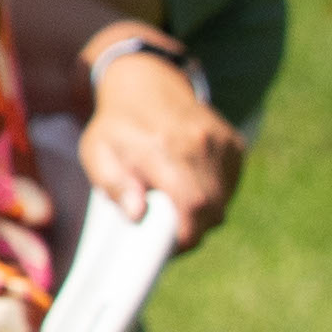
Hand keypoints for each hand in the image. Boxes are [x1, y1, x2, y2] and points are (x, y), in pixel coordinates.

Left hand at [76, 34, 245, 240]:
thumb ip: (114, 183)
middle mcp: (199, 143)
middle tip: (169, 231)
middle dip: (193, 228)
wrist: (146, 83)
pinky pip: (231, 183)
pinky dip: (214, 192)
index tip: (172, 248)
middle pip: (213, 207)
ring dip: (204, 210)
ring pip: (224, 198)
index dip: (188, 234)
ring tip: (175, 202)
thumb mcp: (97, 153)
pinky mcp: (234, 143)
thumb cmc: (116, 126)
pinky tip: (189, 183)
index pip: (192, 202)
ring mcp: (221, 142)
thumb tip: (137, 214)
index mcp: (163, 148)